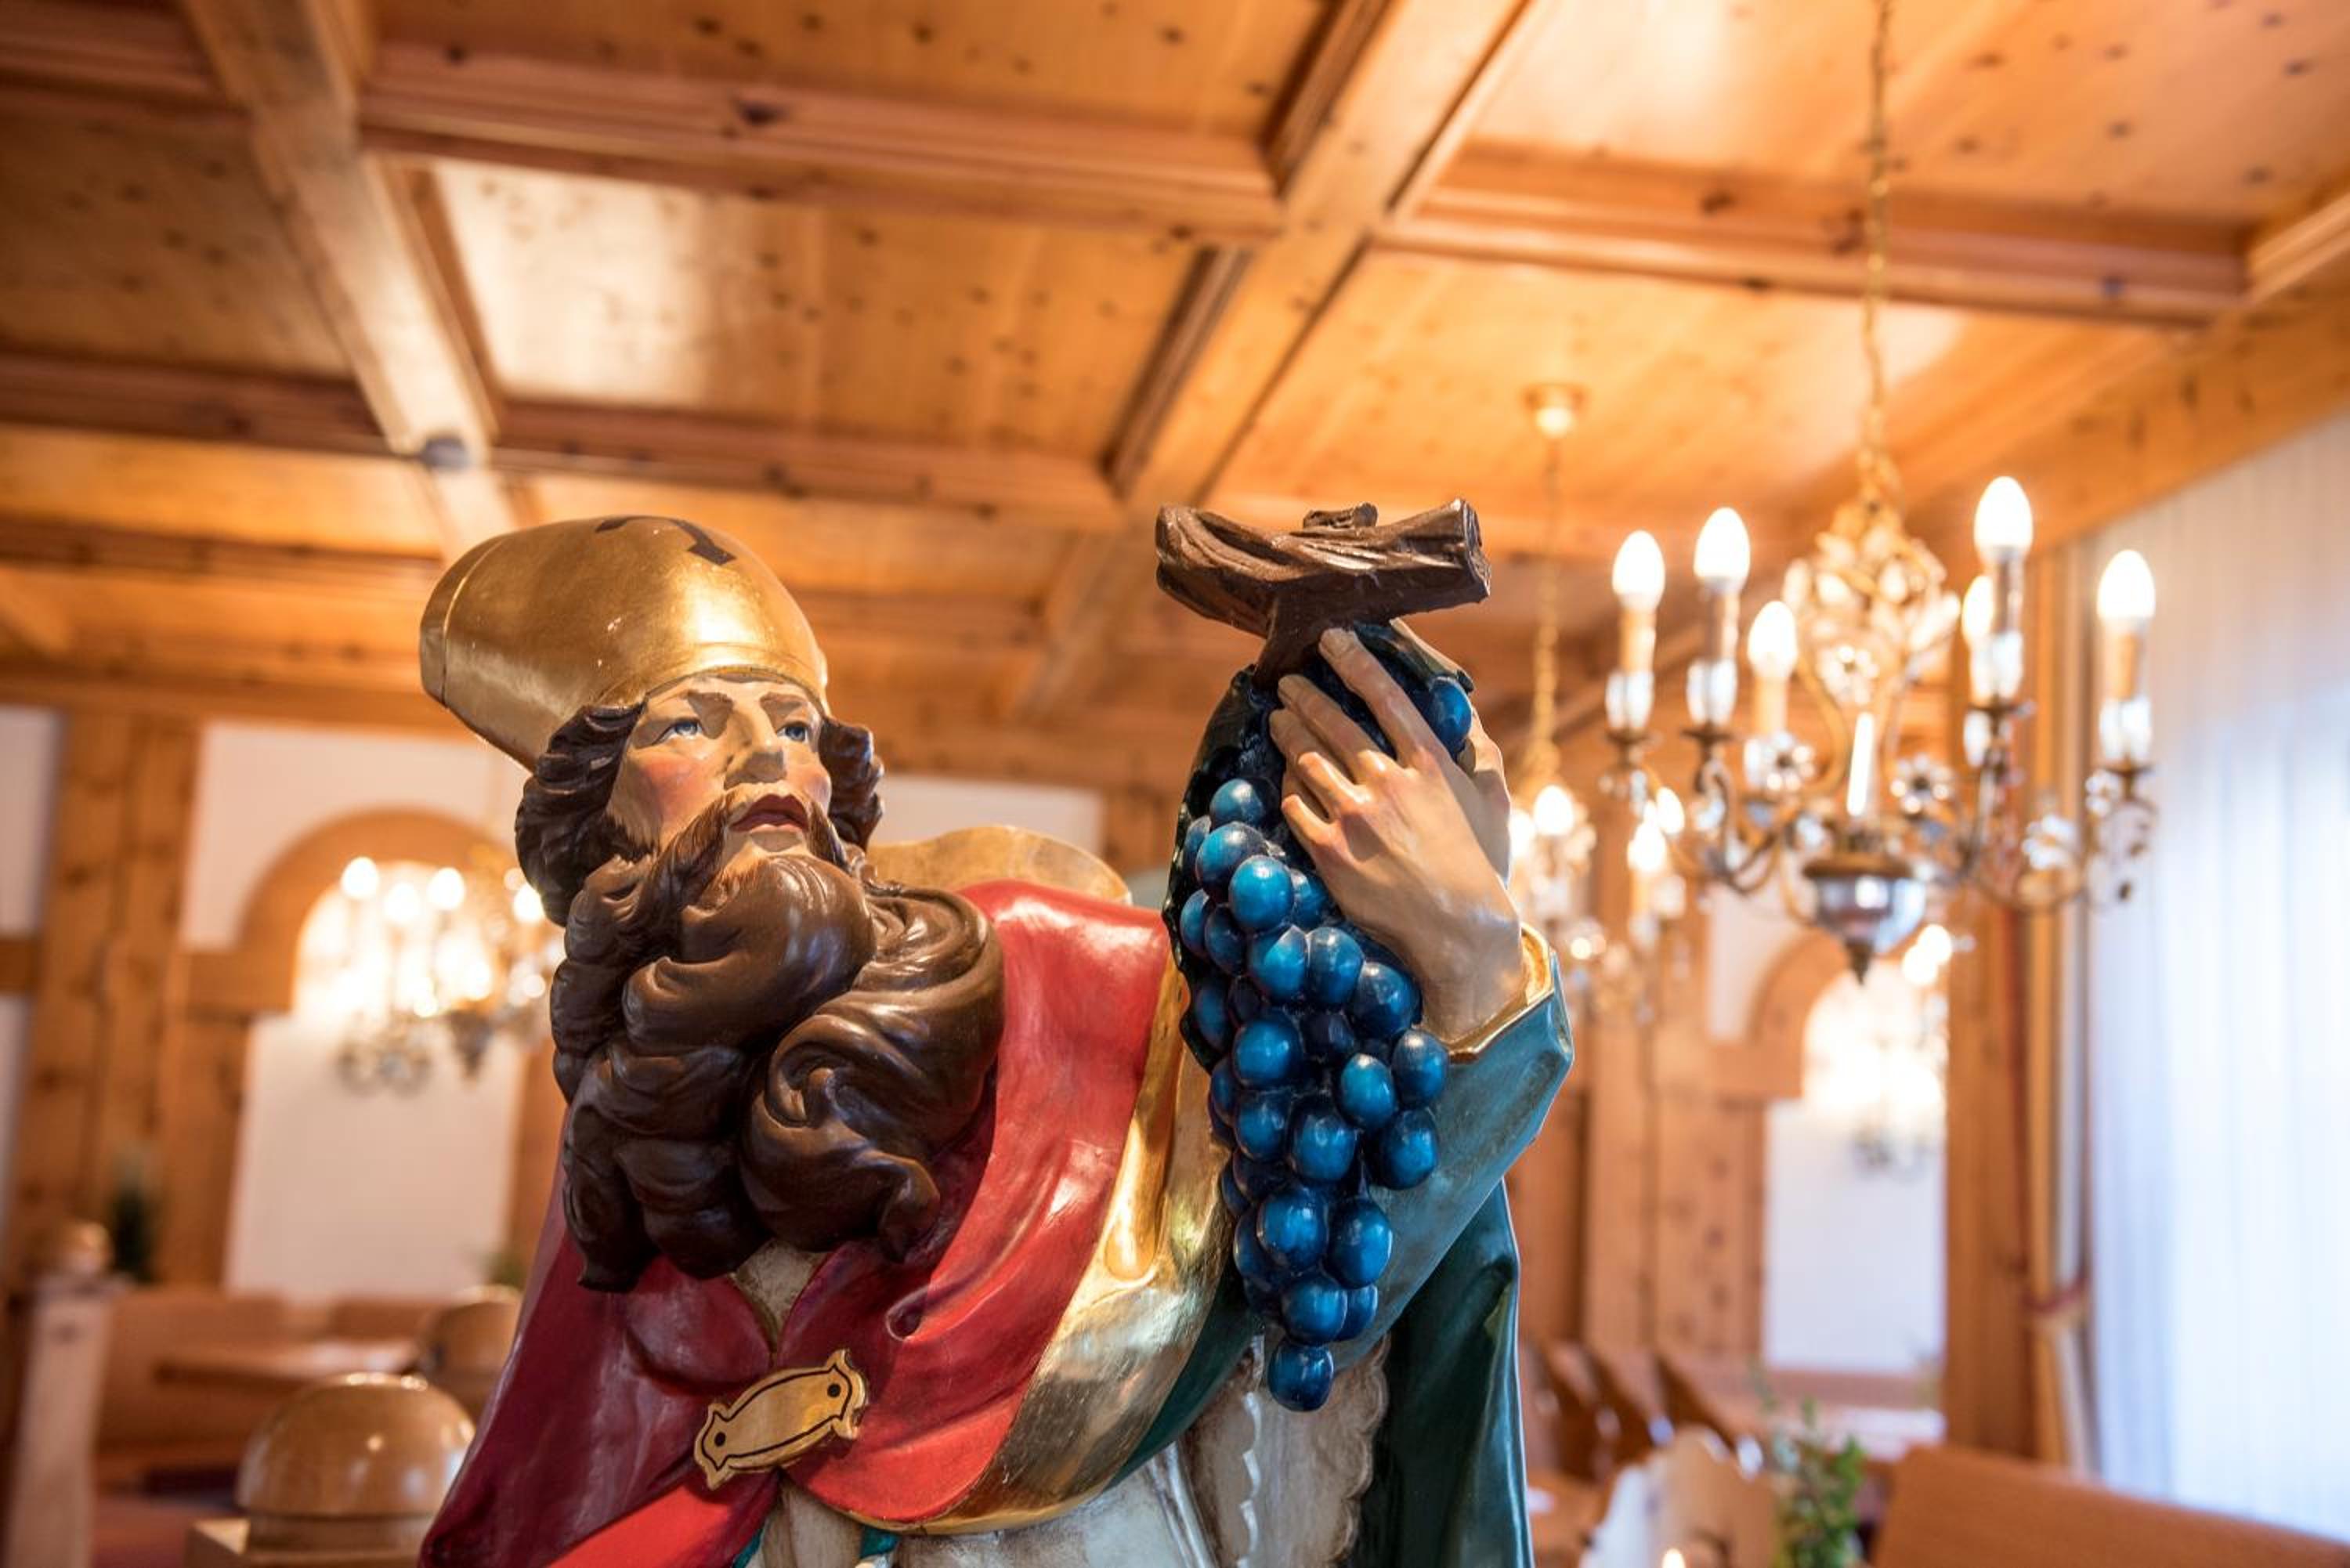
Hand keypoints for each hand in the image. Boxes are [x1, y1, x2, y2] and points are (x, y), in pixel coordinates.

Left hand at [1271, 627, 1523, 1037]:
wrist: (1457, 928)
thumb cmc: (1480, 862)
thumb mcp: (1491, 799)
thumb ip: (1478, 750)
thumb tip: (1465, 711)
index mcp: (1429, 764)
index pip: (1385, 696)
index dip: (1354, 661)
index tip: (1331, 639)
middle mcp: (1388, 784)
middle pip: (1333, 723)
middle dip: (1304, 695)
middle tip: (1287, 681)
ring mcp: (1355, 818)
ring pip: (1306, 760)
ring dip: (1287, 733)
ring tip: (1278, 720)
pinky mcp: (1329, 852)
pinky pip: (1295, 805)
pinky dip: (1288, 786)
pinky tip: (1286, 778)